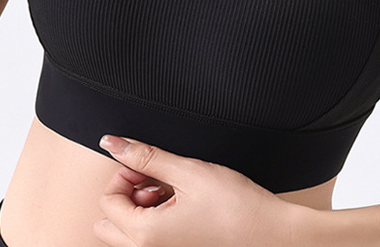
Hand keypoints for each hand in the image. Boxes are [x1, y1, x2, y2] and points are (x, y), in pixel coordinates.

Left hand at [94, 135, 303, 246]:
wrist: (272, 234)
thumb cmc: (236, 206)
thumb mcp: (188, 172)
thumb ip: (146, 157)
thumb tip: (112, 143)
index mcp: (146, 235)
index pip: (108, 202)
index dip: (125, 175)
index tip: (150, 166)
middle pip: (110, 223)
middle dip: (127, 196)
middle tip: (156, 181)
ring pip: (128, 234)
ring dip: (141, 210)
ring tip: (173, 194)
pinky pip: (149, 241)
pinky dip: (157, 222)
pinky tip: (183, 208)